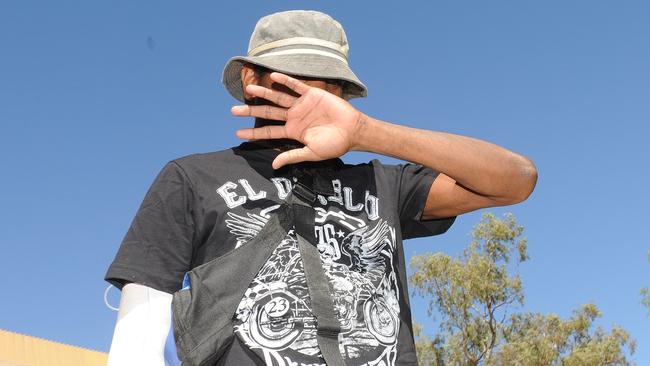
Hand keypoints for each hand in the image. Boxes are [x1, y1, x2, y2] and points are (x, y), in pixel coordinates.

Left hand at [231, 72, 364, 169]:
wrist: (352, 131)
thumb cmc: (334, 145)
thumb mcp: (311, 153)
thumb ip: (292, 157)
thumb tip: (274, 165)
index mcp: (293, 131)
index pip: (269, 131)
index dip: (253, 133)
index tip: (237, 133)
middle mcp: (294, 117)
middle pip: (268, 113)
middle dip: (251, 111)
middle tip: (233, 110)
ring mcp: (302, 105)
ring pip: (278, 98)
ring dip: (264, 93)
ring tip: (249, 90)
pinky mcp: (312, 95)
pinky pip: (296, 86)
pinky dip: (285, 81)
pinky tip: (273, 77)